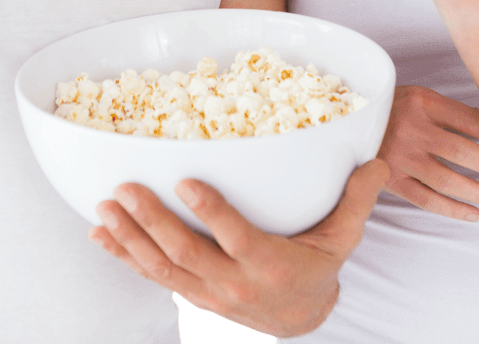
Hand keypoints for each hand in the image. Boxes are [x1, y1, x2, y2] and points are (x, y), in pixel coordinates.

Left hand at [90, 160, 388, 337]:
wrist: (300, 319)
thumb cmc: (318, 265)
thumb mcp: (343, 237)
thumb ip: (356, 199)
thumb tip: (376, 159)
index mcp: (270, 265)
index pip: (236, 238)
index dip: (211, 212)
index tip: (186, 182)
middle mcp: (233, 283)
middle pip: (187, 254)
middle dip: (153, 222)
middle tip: (126, 189)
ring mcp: (207, 293)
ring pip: (161, 268)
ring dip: (130, 237)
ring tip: (105, 207)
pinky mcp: (190, 294)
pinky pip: (151, 276)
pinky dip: (124, 256)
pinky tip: (101, 234)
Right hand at [379, 85, 478, 220]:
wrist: (347, 121)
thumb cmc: (393, 110)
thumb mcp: (422, 100)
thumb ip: (457, 112)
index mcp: (422, 102)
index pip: (469, 121)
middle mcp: (411, 128)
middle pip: (463, 151)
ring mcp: (399, 155)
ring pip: (448, 179)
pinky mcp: (390, 178)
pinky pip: (426, 199)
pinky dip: (453, 209)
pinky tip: (474, 214)